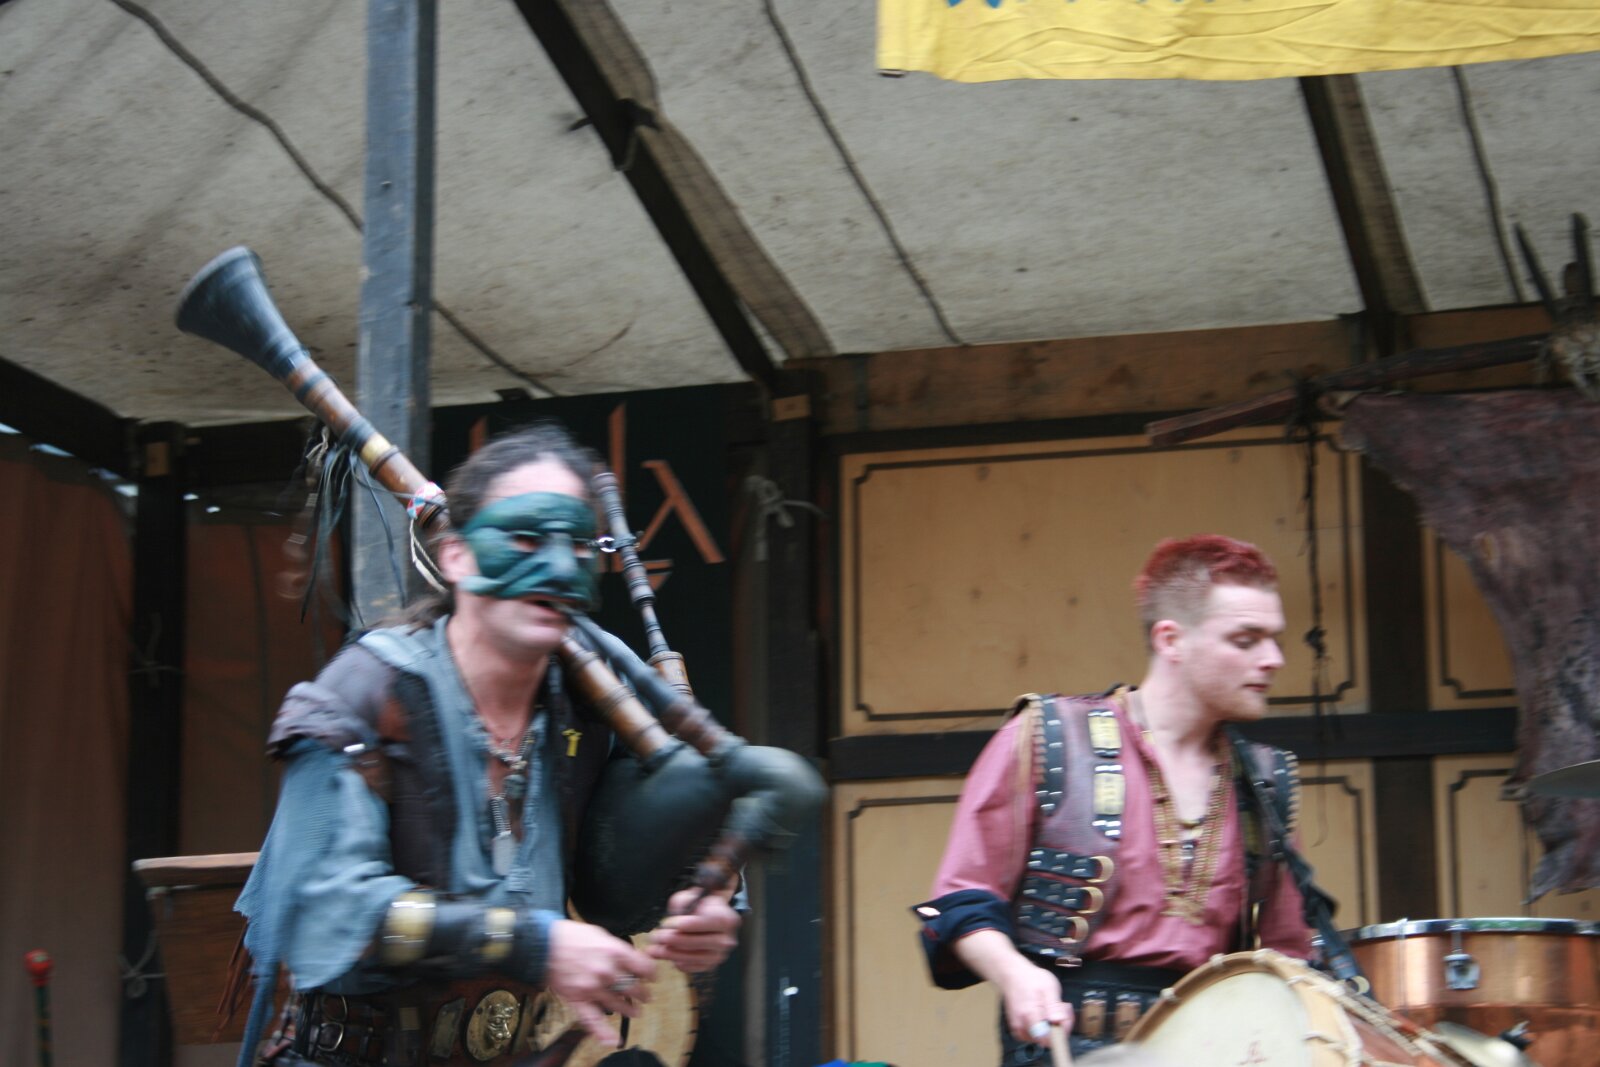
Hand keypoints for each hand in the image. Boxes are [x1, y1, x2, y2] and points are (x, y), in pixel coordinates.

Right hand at [545, 920, 656, 1046]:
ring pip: (619, 1004)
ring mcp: (593, 988)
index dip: (651, 974)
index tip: (652, 977)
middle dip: (642, 993)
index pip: (644, 968)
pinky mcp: (578, 1000)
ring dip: (630, 1009)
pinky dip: (603, 1032)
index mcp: (615, 952)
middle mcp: (607, 971)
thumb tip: (632, 959)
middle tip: (645, 995)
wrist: (543, 944)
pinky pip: (592, 1019)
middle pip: (634, 988)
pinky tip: (613, 1040)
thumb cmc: (571, 936)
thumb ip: (618, 949)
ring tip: (635, 1011)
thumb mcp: (601, 934)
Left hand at [646, 886, 741, 973]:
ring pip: (696, 957)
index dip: (691, 924)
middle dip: (677, 940)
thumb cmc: (697, 907)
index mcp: (725, 918)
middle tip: (658, 937)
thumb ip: (682, 903)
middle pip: (702, 942)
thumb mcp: (689, 897)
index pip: (711, 922)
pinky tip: (669, 958)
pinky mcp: (710, 965)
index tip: (671, 923)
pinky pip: (695, 968)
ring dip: (674, 955)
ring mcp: (719, 954)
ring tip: (656, 950)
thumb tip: (674, 916)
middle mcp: (726, 938)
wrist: (706, 919)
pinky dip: (681, 964)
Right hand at [996, 959, 1071, 1047]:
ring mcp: (1018, 1028)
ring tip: (1052, 1009)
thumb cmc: (1031, 979)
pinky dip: (1042, 1029)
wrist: (1013, 975)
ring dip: (1051, 1028)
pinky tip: (1044, 1016)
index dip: (1062, 1031)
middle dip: (1058, 1026)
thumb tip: (1058, 1021)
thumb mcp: (1049, 987)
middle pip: (1047, 1040)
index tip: (1065, 1017)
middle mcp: (1022, 1025)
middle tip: (1060, 1008)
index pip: (1049, 1039)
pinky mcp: (1017, 1029)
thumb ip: (1054, 1006)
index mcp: (1030, 1015)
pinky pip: (1034, 1037)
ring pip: (1042, 1040)